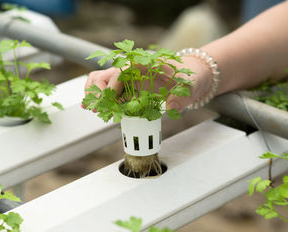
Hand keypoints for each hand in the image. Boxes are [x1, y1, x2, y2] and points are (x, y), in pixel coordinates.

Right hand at [83, 56, 212, 110]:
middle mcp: (132, 70)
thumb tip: (172, 106)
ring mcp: (128, 79)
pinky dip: (102, 101)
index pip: (120, 71)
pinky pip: (109, 92)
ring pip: (101, 81)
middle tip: (98, 109)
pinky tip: (102, 111)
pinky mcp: (128, 89)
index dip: (112, 85)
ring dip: (95, 95)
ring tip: (96, 110)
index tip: (111, 100)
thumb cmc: (189, 76)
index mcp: (144, 64)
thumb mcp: (190, 85)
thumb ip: (182, 96)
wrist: (192, 76)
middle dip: (98, 92)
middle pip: (104, 75)